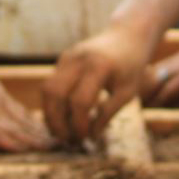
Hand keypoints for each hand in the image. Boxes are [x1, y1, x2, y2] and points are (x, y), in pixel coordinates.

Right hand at [44, 23, 154, 144]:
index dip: (80, 124)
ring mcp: (67, 57)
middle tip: (67, 141)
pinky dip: (53, 104)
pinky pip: (50, 84)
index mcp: (99, 66)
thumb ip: (108, 113)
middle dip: (57, 122)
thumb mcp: (127, 92)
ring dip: (50, 114)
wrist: (127, 37)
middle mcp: (78, 59)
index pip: (80, 101)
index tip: (85, 138)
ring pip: (47, 90)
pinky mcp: (62, 59)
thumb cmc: (131, 67)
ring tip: (62, 133)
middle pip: (55, 95)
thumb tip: (90, 137)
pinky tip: (63, 118)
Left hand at [143, 27, 178, 105]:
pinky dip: (161, 97)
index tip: (142, 86)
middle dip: (144, 86)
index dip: (151, 78)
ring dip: (149, 93)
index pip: (162, 67)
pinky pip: (171, 88)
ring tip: (139, 103)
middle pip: (154, 73)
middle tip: (134, 97)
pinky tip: (155, 104)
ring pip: (158, 81)